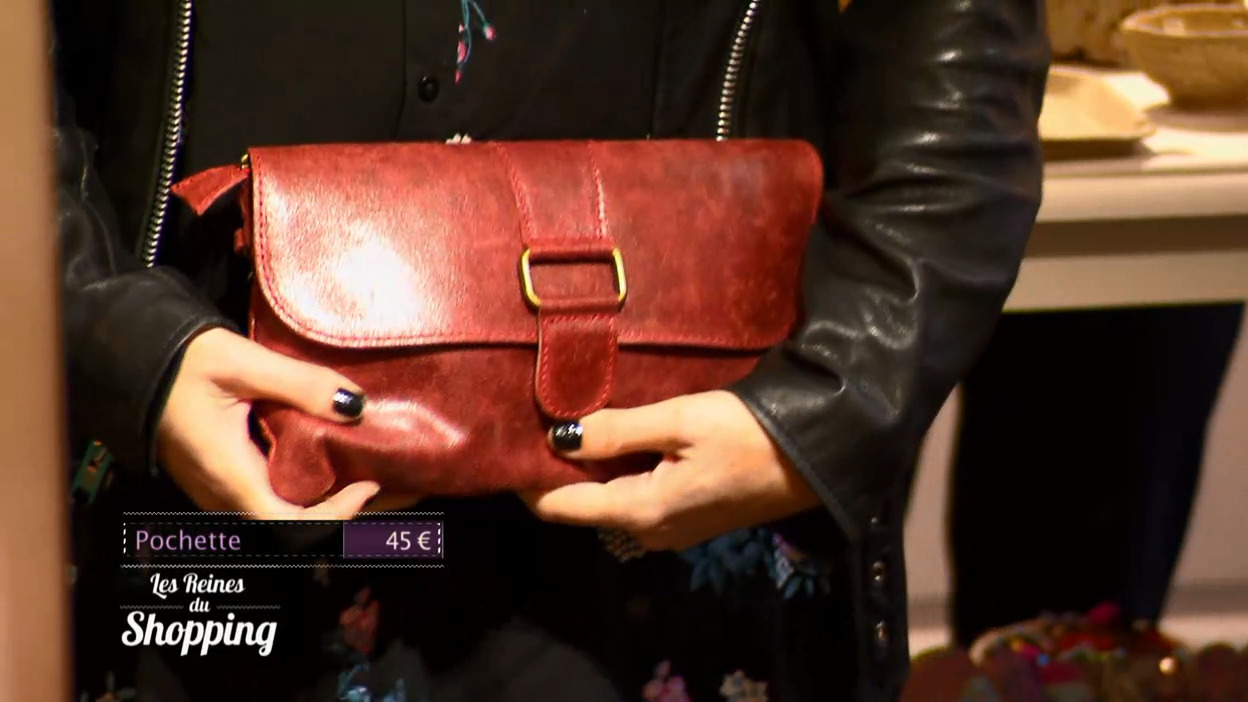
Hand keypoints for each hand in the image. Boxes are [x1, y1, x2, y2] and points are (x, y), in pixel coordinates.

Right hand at [156, 328, 380, 518]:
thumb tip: (356, 406)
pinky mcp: (215, 477)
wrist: (128, 360)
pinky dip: (297, 490)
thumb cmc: (180, 362)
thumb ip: (301, 384)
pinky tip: (320, 461)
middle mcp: (219, 493)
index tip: (367, 487)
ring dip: (317, 503)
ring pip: (274, 515)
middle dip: (335, 513)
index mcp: (227, 474)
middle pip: (286, 527)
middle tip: (372, 479)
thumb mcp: (243, 364)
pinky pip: (261, 498)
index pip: (288, 526)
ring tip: (355, 471)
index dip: (334, 517)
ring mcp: (214, 490)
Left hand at [519, 391, 820, 550]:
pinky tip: (620, 435)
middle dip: (558, 468)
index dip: (528, 479)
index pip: (561, 505)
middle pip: (583, 504)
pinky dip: (619, 469)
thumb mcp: (678, 421)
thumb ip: (616, 430)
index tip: (508, 442)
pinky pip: (637, 495)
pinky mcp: (691, 516)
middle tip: (540, 419)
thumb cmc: (748, 434)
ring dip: (590, 466)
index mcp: (641, 511)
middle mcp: (650, 531)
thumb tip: (558, 435)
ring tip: (574, 419)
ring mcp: (672, 528)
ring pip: (610, 498)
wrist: (816, 456)